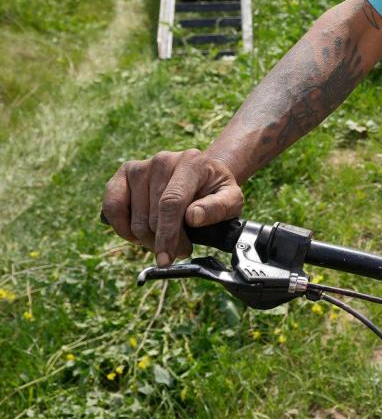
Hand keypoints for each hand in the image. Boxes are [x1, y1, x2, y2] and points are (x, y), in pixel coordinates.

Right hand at [101, 149, 242, 265]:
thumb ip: (218, 208)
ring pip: (134, 219)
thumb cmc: (216, 190)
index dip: (167, 235)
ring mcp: (140, 166)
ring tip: (165, 239)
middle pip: (152, 216)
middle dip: (163, 242)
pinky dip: (122, 228)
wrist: (202, 175)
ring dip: (147, 239)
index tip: (167, 258)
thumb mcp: (231, 199)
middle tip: (178, 250)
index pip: (171, 203)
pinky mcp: (123, 175)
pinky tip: (138, 234)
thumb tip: (193, 217)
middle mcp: (162, 160)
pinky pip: (111, 208)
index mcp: (191, 162)